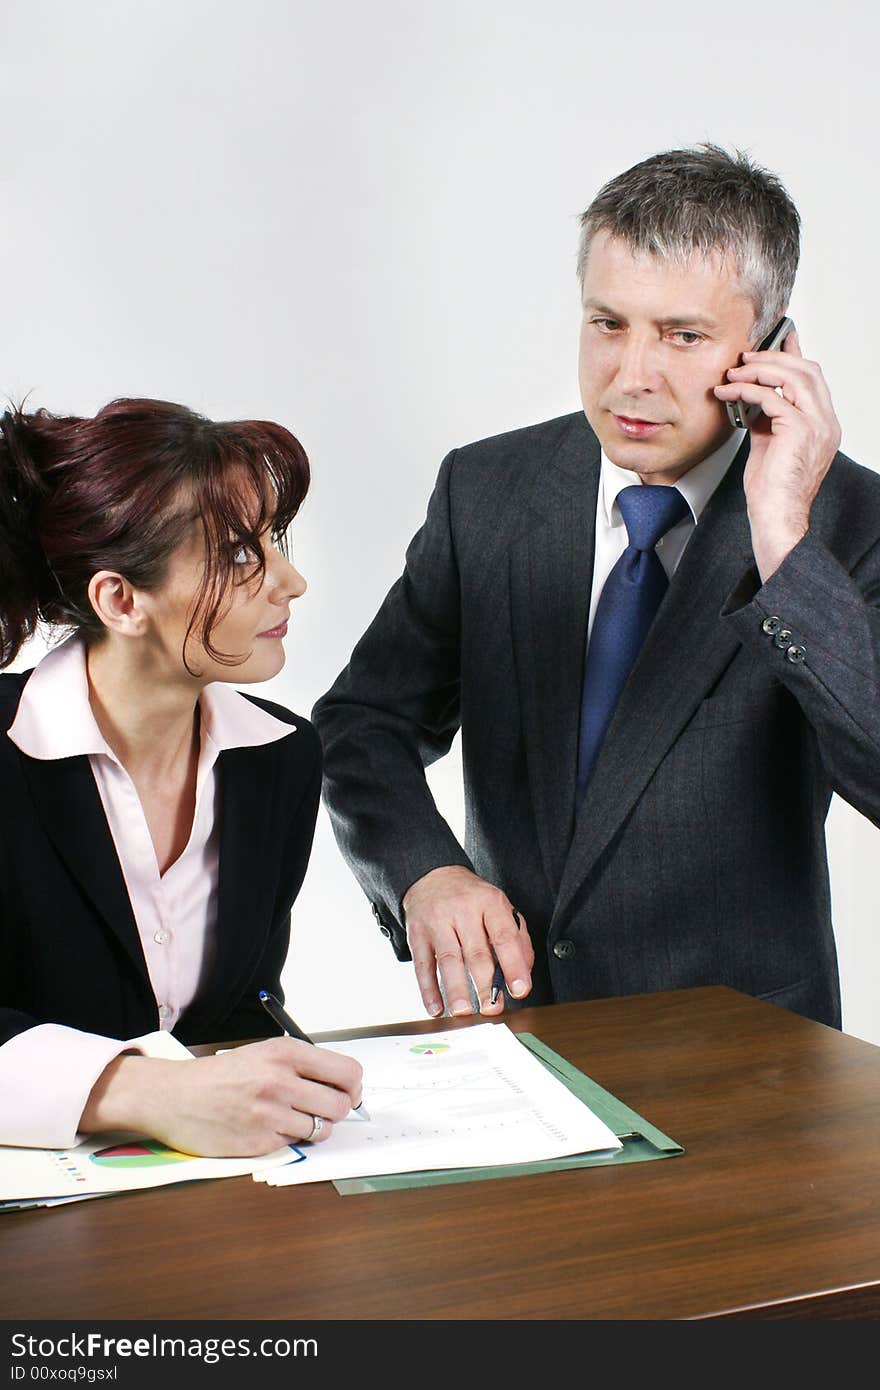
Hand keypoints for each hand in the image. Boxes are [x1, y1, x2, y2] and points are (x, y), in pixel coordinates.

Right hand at [79, 1037, 362, 1156]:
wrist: (174, 1096)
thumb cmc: (221, 1075)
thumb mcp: (264, 1053)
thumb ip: (302, 1065)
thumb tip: (345, 1085)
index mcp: (285, 1053)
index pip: (347, 1072)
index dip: (354, 1087)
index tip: (349, 1093)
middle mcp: (280, 1081)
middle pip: (341, 1106)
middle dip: (337, 1111)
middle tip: (322, 1111)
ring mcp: (269, 1114)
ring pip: (321, 1130)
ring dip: (313, 1128)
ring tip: (290, 1118)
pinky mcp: (258, 1143)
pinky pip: (293, 1145)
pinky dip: (286, 1140)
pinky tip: (265, 1128)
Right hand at [401, 865, 533, 1017]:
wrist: (432, 875)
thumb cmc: (471, 898)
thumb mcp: (498, 907)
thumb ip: (517, 938)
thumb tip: (523, 972)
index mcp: (489, 902)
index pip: (504, 937)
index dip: (513, 966)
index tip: (520, 989)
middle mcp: (463, 911)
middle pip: (476, 952)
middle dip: (485, 985)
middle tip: (493, 1008)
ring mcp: (437, 922)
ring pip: (448, 960)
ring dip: (456, 989)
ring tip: (464, 1011)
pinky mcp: (417, 934)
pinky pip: (422, 965)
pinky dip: (428, 989)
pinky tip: (436, 1007)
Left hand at [713, 329, 840, 579]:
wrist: (776, 518)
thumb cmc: (771, 491)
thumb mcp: (768, 445)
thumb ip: (768, 419)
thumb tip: (754, 397)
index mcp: (823, 424)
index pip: (813, 379)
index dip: (794, 356)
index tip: (777, 340)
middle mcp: (826, 422)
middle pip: (807, 370)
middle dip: (773, 357)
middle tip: (744, 357)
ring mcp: (817, 425)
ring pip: (794, 377)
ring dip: (760, 369)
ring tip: (734, 372)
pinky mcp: (799, 431)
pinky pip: (773, 397)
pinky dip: (749, 390)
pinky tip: (730, 392)